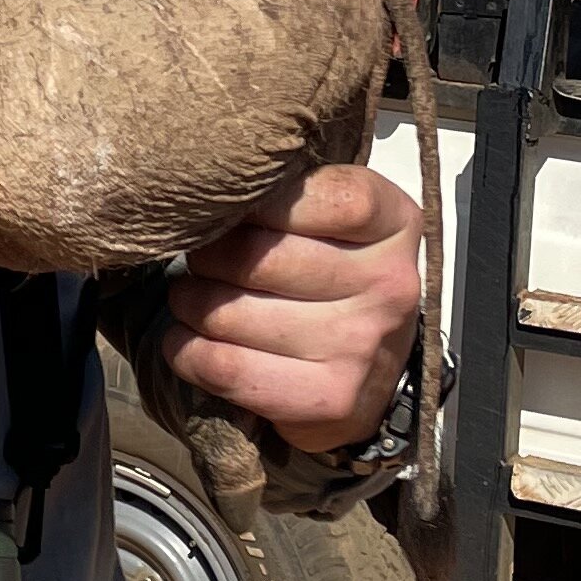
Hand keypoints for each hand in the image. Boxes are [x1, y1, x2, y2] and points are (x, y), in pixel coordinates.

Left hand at [165, 162, 423, 458]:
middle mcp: (390, 286)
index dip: (261, 202)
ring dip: (189, 302)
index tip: (234, 209)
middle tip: (201, 257)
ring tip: (193, 298)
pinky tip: (189, 340)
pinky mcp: (329, 399)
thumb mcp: (331, 217)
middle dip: (207, 254)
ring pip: (229, 312)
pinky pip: (224, 367)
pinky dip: (186, 351)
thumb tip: (208, 181)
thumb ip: (288, 188)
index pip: (327, 197)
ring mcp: (363, 347)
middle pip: (260, 256)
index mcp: (394, 223)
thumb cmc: (334, 273)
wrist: (370, 370)